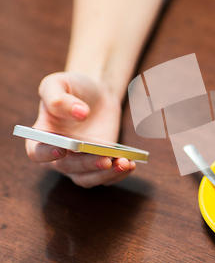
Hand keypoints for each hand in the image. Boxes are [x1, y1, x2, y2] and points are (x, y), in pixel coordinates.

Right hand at [26, 72, 135, 187]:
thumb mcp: (59, 83)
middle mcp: (58, 155)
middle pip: (67, 168)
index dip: (47, 153)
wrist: (96, 94)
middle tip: (106, 159)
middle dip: (87, 165)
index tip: (62, 149)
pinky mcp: (98, 163)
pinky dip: (118, 174)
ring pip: (87, 179)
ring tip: (125, 163)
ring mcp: (79, 162)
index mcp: (41, 136)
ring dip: (105, 175)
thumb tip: (80, 113)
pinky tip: (131, 164)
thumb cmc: (73, 88)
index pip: (37, 152)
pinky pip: (106, 177)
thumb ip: (59, 98)